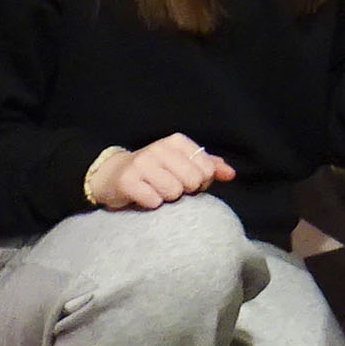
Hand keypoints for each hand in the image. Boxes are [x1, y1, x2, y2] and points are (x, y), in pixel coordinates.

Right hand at [90, 133, 234, 210]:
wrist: (113, 176)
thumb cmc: (155, 172)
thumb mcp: (182, 163)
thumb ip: (210, 167)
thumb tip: (231, 174)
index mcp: (176, 141)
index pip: (207, 169)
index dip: (200, 182)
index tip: (186, 181)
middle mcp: (159, 148)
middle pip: (192, 181)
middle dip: (184, 190)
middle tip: (170, 187)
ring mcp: (142, 163)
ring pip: (173, 192)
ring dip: (167, 198)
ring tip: (156, 191)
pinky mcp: (127, 181)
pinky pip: (154, 201)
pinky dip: (151, 204)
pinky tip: (144, 197)